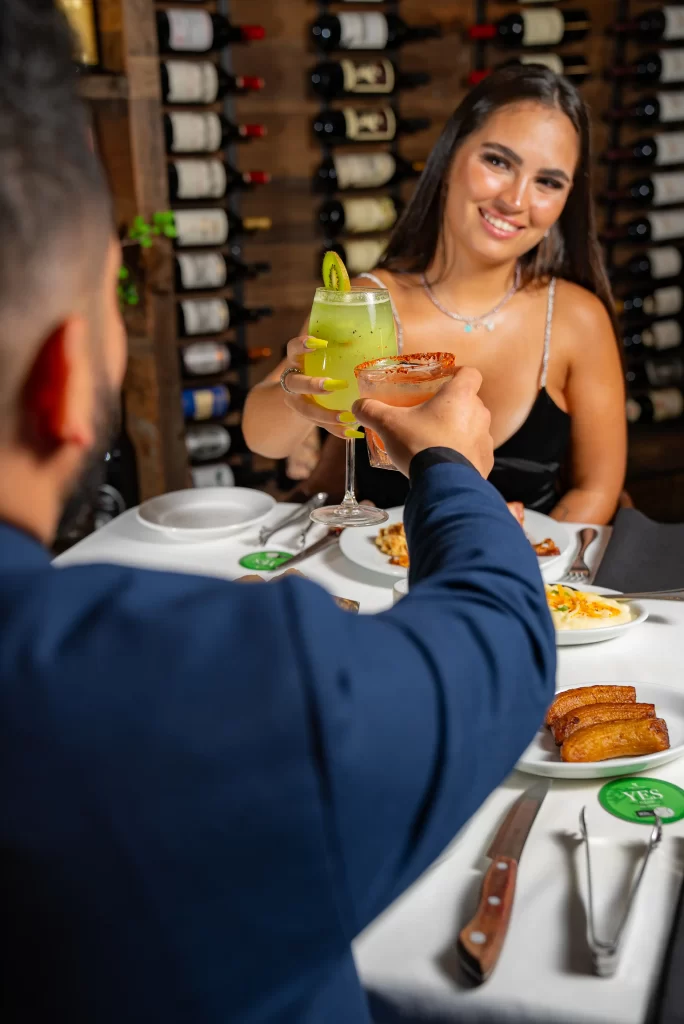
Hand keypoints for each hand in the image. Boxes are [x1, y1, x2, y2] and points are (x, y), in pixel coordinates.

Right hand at [280, 336, 361, 440]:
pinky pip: (320, 426)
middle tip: (333, 385)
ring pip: (306, 410)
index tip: (319, 343)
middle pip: (296, 383)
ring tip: (346, 417)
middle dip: (313, 385)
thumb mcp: (325, 355)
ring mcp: (297, 401)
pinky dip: (336, 430)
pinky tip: (352, 432)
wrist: (300, 393)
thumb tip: (366, 335)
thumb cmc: (320, 366)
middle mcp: (292, 381)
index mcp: (296, 361)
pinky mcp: (308, 418)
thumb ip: (339, 346)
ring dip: (326, 414)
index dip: (302, 345)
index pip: (293, 349)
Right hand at [352, 367, 493, 477]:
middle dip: (452, 406)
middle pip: (470, 400)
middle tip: (431, 414)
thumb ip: (372, 411)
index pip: (470, 373)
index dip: (458, 373)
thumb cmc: (420, 444)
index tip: (444, 380)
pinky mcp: (486, 462)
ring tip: (436, 441)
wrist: (442, 484)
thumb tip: (358, 405)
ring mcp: (485, 438)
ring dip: (458, 430)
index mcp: (460, 395)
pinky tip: (445, 462)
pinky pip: (474, 451)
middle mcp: (479, 413)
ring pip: (473, 427)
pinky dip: (463, 454)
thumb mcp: (389, 425)